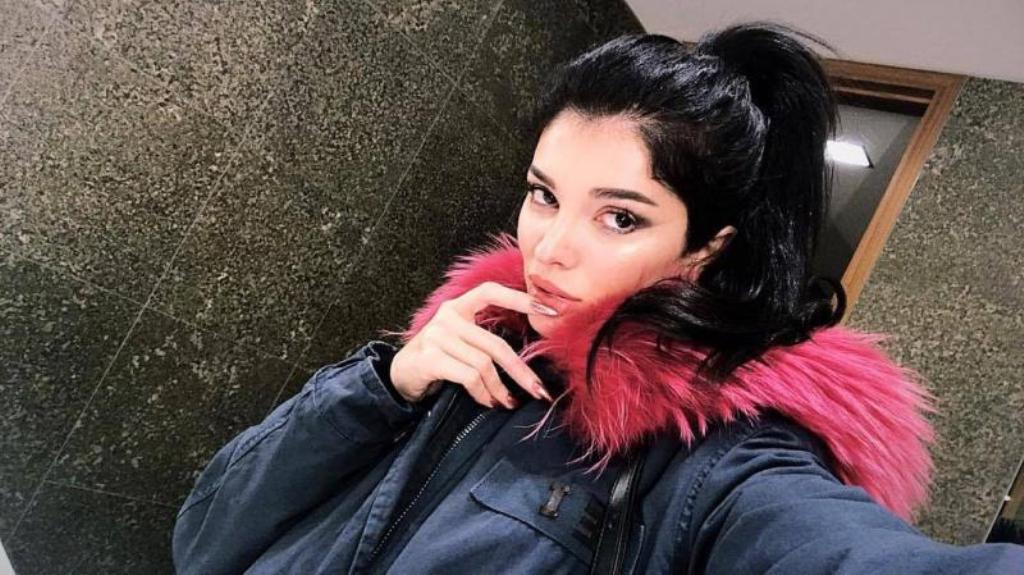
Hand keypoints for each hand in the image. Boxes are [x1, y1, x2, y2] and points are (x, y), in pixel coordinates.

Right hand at [390, 281, 556, 407]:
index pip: (491, 292)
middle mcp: (447, 316)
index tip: (549, 310)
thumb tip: (526, 358)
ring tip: (507, 401)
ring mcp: (437, 337)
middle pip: (495, 344)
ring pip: (483, 364)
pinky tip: (488, 401)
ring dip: (499, 389)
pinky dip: (483, 393)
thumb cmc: (439, 357)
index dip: (520, 298)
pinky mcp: (430, 359)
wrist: (400, 375)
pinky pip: (468, 377)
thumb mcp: (460, 339)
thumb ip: (485, 338)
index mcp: (458, 306)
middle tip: (538, 390)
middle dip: (521, 371)